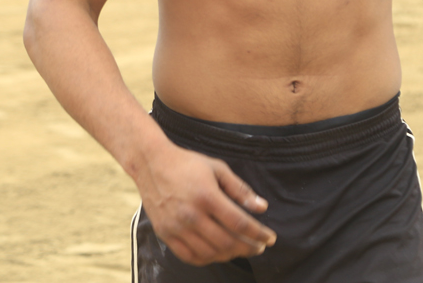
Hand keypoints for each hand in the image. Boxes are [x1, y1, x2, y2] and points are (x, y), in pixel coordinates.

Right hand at [135, 140, 276, 265]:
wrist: (151, 163)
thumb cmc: (187, 164)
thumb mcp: (217, 168)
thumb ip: (241, 189)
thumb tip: (262, 207)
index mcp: (207, 196)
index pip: (239, 223)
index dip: (258, 234)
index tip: (270, 238)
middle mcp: (191, 214)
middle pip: (227, 242)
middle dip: (248, 247)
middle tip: (259, 247)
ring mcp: (176, 227)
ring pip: (210, 253)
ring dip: (230, 255)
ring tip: (241, 249)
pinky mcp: (165, 234)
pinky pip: (190, 256)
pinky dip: (208, 259)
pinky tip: (218, 253)